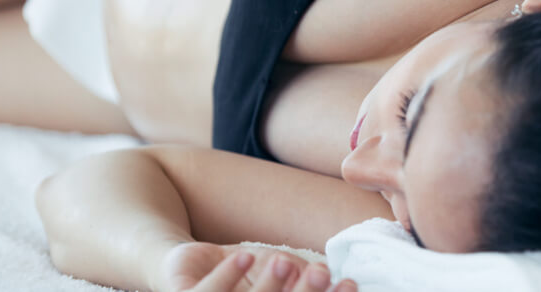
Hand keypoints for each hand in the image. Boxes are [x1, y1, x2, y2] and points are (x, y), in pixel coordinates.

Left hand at [158, 242, 354, 291]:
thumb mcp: (279, 270)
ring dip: (268, 286)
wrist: (191, 263)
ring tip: (283, 259)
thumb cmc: (242, 272)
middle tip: (321, 271)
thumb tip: (331, 275)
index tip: (349, 283)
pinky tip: (245, 255)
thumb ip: (302, 276)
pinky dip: (227, 275)